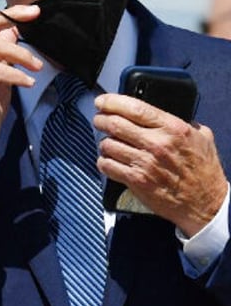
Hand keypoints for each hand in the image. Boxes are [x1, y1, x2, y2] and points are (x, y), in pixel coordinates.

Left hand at [94, 93, 227, 236]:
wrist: (206, 203)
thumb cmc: (203, 170)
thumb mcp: (200, 137)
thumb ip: (180, 122)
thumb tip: (158, 113)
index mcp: (173, 128)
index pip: (135, 107)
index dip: (112, 102)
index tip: (102, 101)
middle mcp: (157, 143)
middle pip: (114, 123)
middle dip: (101, 119)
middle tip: (99, 120)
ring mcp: (145, 162)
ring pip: (107, 144)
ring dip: (104, 143)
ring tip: (109, 144)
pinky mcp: (136, 180)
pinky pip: (107, 165)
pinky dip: (104, 162)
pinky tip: (110, 161)